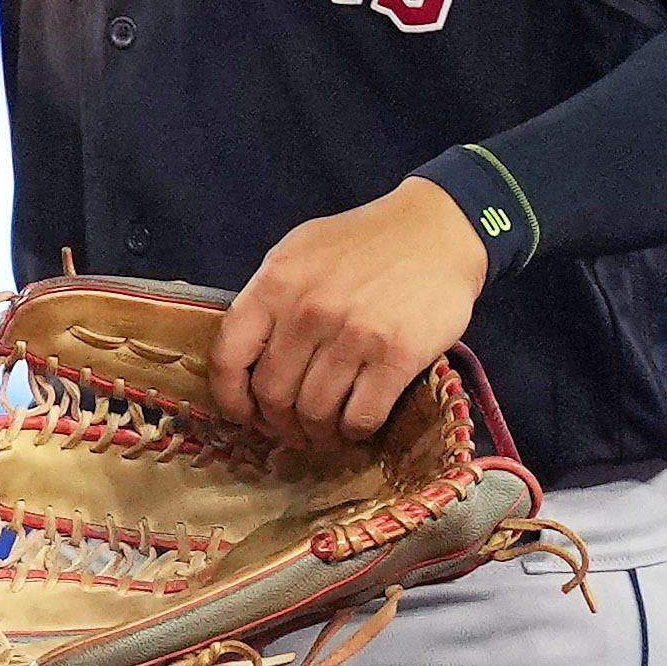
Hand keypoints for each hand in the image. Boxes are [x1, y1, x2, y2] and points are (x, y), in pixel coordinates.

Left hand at [212, 176, 492, 445]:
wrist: (437, 231)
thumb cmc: (365, 244)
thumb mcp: (302, 252)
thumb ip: (271, 299)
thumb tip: (247, 359)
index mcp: (276, 283)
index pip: (228, 356)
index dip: (230, 397)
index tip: (244, 414)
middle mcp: (309, 310)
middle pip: (273, 394)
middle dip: (279, 424)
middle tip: (292, 431)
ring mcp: (353, 334)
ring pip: (315, 412)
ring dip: (317, 434)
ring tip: (325, 433)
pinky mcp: (397, 355)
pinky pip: (361, 416)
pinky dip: (355, 432)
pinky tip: (357, 426)